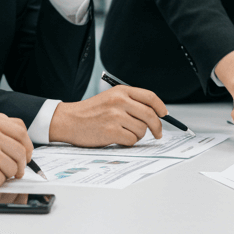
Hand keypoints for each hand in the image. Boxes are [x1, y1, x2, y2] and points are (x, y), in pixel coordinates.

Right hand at [50, 86, 167, 146]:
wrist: (69, 120)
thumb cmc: (90, 111)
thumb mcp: (110, 98)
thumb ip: (130, 102)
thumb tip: (154, 114)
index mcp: (121, 91)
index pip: (150, 97)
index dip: (161, 107)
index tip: (164, 115)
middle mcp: (119, 101)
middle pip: (150, 115)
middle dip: (157, 127)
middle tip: (157, 134)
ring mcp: (115, 116)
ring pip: (142, 130)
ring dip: (137, 135)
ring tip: (125, 133)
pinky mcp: (111, 131)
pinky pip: (131, 140)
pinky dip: (128, 142)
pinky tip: (118, 139)